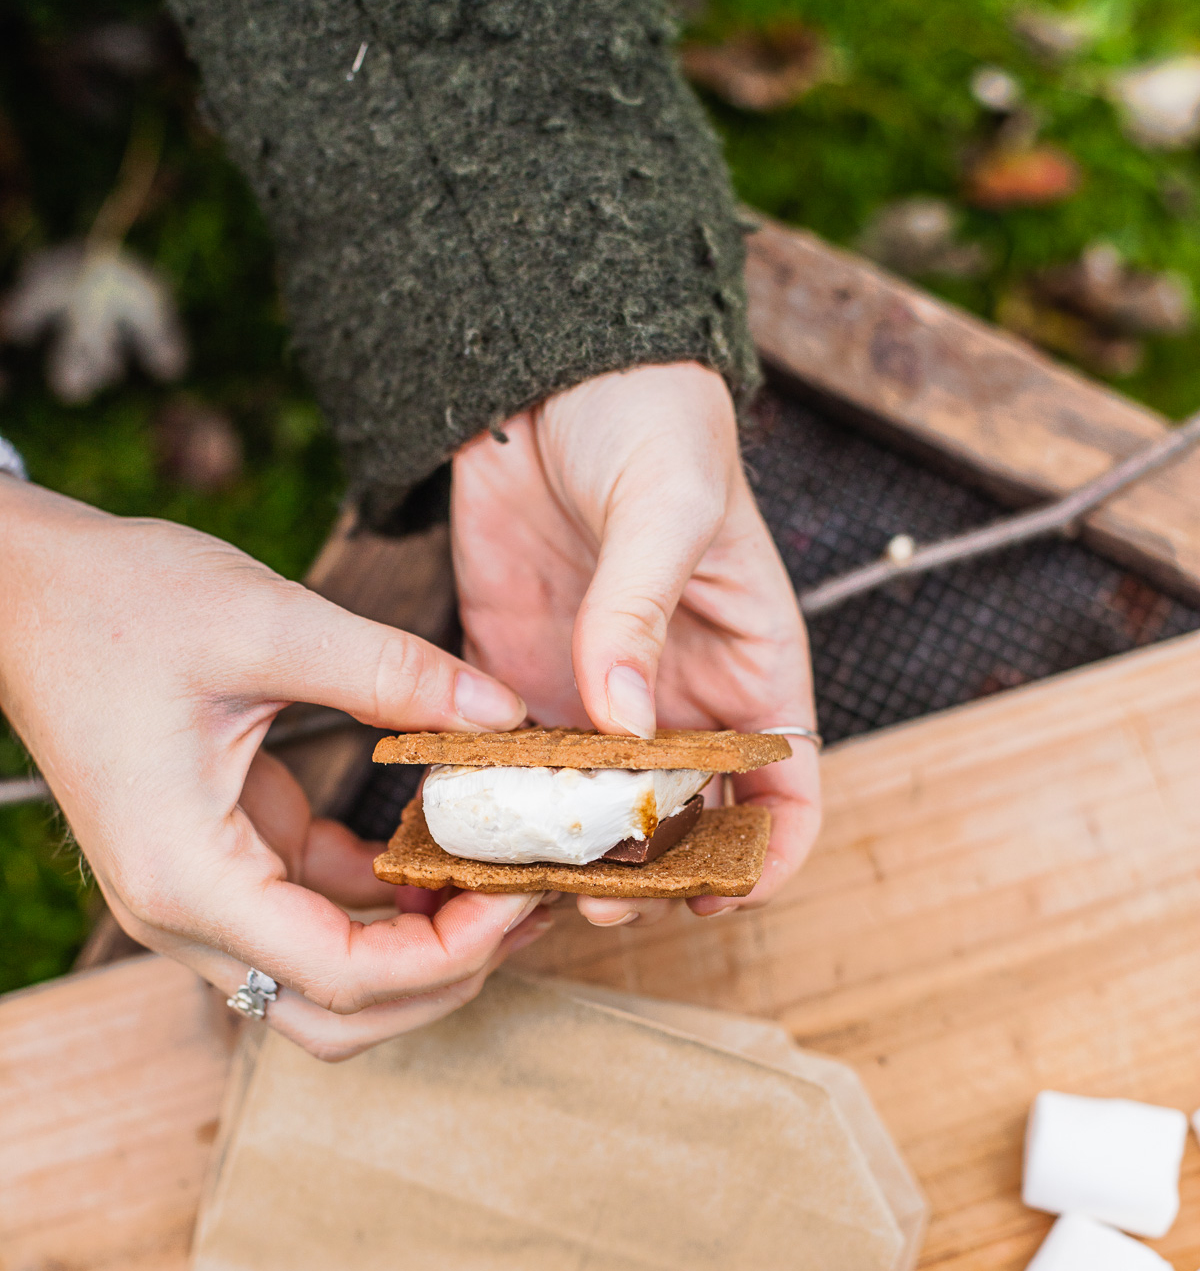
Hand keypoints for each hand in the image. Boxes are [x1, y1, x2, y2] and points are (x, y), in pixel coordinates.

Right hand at [0, 480, 554, 1058]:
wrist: (26, 594)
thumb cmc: (115, 604)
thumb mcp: (263, 622)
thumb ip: (390, 671)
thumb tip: (503, 713)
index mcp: (187, 875)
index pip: (346, 974)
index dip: (455, 951)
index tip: (524, 889)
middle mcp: (185, 914)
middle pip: (340, 1014)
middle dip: (448, 977)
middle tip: (529, 903)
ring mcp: (200, 898)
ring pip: (330, 982)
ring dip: (422, 950)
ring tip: (505, 881)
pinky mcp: (219, 866)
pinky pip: (317, 918)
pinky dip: (386, 903)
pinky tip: (445, 849)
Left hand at [451, 362, 820, 925]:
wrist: (543, 372)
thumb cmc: (646, 419)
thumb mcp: (664, 503)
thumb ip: (641, 611)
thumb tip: (626, 722)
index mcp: (752, 668)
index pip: (787, 792)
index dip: (766, 857)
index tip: (717, 894)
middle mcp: (681, 702)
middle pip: (685, 825)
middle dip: (650, 876)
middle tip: (594, 899)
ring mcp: (599, 701)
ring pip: (596, 816)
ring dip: (567, 857)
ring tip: (522, 883)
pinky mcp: (523, 684)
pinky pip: (515, 770)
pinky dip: (497, 808)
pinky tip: (465, 829)